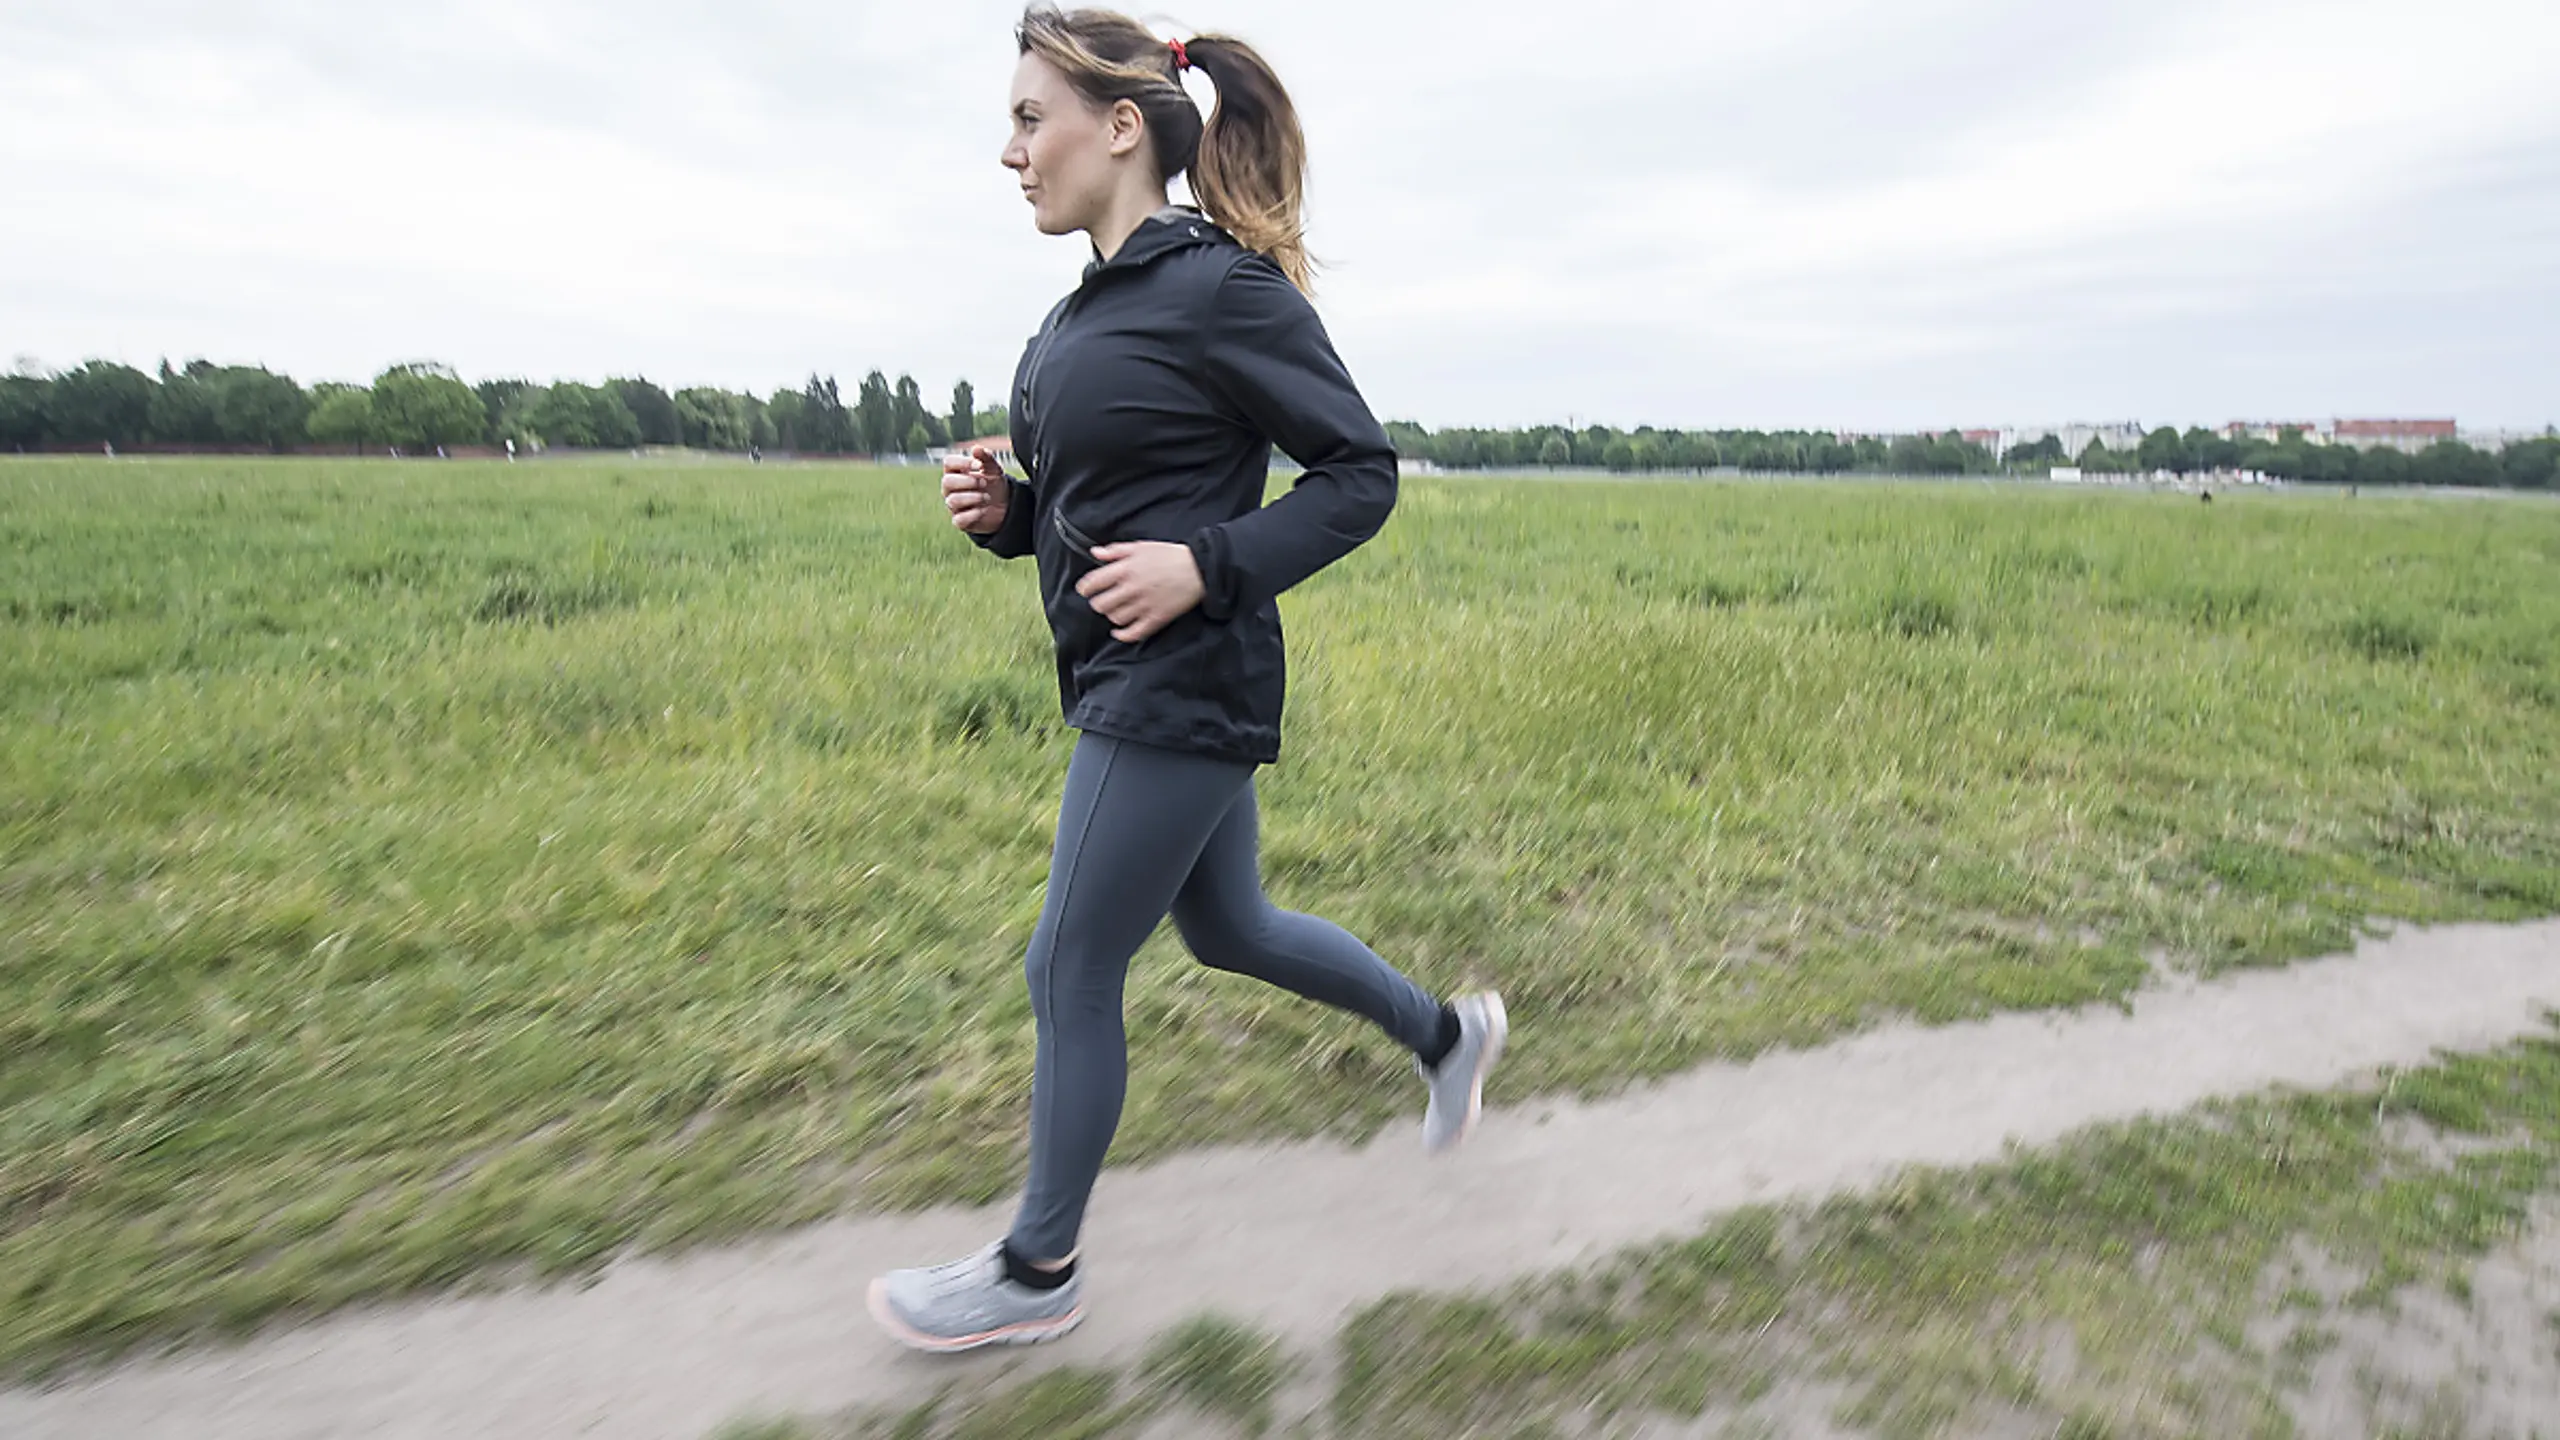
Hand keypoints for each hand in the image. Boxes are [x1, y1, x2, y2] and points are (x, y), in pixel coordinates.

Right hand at [942, 446, 1010, 534]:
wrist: (1005, 506)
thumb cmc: (993, 484)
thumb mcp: (993, 469)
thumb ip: (986, 457)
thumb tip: (976, 448)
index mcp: (955, 471)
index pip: (948, 462)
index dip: (963, 462)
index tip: (979, 465)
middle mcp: (950, 488)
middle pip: (947, 482)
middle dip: (967, 481)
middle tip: (984, 482)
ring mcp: (953, 505)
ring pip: (952, 500)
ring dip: (972, 497)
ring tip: (987, 497)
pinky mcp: (960, 521)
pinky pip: (959, 520)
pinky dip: (973, 514)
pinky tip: (983, 510)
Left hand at [1076, 541, 1204, 642]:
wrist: (1199, 569)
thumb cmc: (1169, 555)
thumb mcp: (1140, 546)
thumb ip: (1115, 551)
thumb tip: (1095, 553)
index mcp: (1126, 569)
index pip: (1094, 582)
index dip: (1085, 588)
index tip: (1085, 590)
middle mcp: (1132, 588)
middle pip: (1101, 604)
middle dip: (1098, 603)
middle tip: (1101, 601)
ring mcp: (1144, 605)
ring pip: (1116, 618)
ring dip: (1112, 615)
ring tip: (1116, 610)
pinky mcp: (1156, 618)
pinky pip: (1133, 633)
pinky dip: (1122, 635)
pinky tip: (1118, 632)